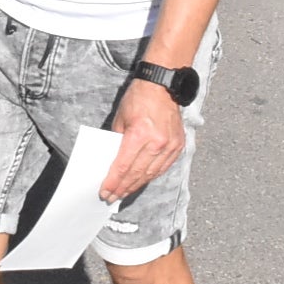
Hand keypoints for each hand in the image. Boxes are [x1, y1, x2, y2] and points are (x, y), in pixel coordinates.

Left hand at [99, 76, 185, 203]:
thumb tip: (112, 162)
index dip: (113, 182)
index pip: (123, 166)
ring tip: (124, 193)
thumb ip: (117, 141)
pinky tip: (142, 181)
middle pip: (137, 174)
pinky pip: (163, 167)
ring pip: (150, 174)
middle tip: (112, 197)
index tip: (105, 192)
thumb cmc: (138, 98)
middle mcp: (157, 143)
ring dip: (136, 185)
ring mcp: (170, 145)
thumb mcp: (120, 118)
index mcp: (139, 135)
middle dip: (122, 188)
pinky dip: (151, 176)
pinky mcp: (178, 145)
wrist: (163, 86)